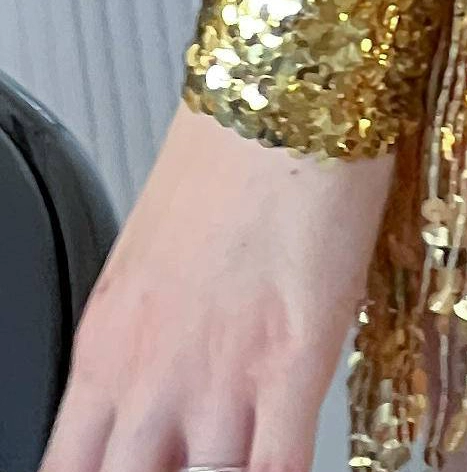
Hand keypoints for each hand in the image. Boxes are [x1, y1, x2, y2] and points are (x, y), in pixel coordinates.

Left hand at [40, 105, 392, 471]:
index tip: (143, 468)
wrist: (284, 95)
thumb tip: (194, 365)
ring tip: (248, 459)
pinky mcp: (293, 363)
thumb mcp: (167, 252)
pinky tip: (295, 458)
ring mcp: (217, 376)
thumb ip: (168, 327)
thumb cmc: (236, 149)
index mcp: (109, 340)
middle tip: (198, 461)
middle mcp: (149, 370)